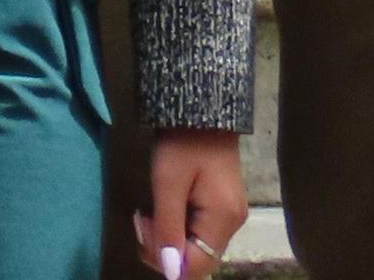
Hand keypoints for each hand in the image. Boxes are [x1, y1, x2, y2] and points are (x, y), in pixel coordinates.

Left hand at [137, 128, 247, 275]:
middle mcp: (232, 223)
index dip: (166, 261)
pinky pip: (198, 231)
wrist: (200, 110)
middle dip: (164, 248)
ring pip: (196, 246)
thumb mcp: (167, 183)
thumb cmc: (182, 143)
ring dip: (168, 237)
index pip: (198, 266)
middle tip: (141, 218)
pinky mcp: (221, 206)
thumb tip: (170, 270)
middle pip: (197, 258)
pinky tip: (162, 208)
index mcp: (223, 219)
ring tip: (147, 212)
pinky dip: (177, 226)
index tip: (144, 230)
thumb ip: (168, 227)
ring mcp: (229, 215)